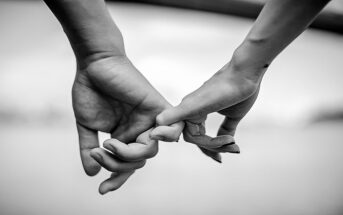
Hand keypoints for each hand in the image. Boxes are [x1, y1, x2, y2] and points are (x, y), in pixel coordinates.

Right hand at [73, 55, 182, 192]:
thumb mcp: (87, 126)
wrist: (94, 64)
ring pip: (150, 152)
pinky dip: (165, 137)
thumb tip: (92, 174)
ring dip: (128, 155)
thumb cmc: (90, 90)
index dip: (117, 179)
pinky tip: (149, 136)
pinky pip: (173, 129)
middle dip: (117, 165)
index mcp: (125, 136)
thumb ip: (89, 149)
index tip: (102, 190)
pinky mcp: (158, 107)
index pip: (128, 164)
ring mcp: (150, 120)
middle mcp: (140, 130)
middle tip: (99, 153)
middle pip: (139, 162)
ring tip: (108, 143)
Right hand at [152, 60, 262, 161]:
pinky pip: (222, 129)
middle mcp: (198, 112)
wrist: (245, 71)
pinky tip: (233, 142)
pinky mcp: (229, 110)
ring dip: (221, 145)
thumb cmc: (223, 88)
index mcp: (189, 111)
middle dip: (215, 147)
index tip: (224, 143)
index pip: (192, 137)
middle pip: (200, 139)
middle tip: (233, 148)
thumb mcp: (197, 104)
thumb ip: (177, 114)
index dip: (207, 144)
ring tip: (236, 148)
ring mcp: (213, 111)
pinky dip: (225, 138)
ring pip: (210, 136)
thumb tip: (156, 125)